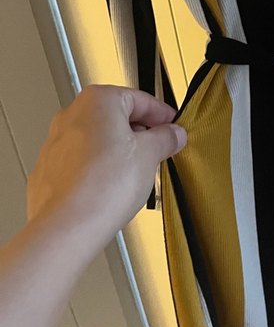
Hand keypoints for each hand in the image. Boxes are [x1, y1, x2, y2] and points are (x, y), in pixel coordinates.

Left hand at [26, 84, 186, 251]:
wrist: (67, 227)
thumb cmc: (101, 187)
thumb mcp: (151, 155)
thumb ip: (166, 138)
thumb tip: (172, 134)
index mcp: (98, 101)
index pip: (140, 99)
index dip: (162, 114)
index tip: (172, 126)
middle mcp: (72, 115)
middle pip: (116, 116)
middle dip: (139, 133)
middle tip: (158, 149)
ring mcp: (56, 143)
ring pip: (97, 139)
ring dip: (117, 151)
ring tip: (134, 173)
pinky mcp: (48, 170)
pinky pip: (80, 162)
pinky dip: (97, 169)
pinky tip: (111, 187)